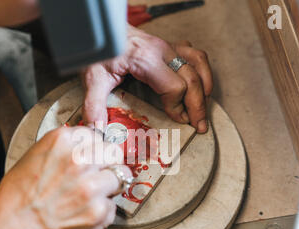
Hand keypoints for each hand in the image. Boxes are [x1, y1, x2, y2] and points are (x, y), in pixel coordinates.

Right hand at [0, 126, 131, 228]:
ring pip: (121, 176)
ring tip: (91, 194)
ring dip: (109, 185)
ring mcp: (91, 186)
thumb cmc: (21, 193)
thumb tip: (92, 141)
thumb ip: (67, 146)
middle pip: (114, 152)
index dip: (94, 148)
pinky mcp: (98, 211)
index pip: (97, 135)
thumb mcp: (38, 153)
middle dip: (108, 163)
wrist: (15, 226)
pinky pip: (113, 205)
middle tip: (96, 175)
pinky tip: (83, 212)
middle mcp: (79, 160)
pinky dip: (102, 210)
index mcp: (63, 140)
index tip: (90, 157)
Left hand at [82, 26, 212, 132]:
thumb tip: (98, 129)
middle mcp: (162, 51)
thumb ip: (94, 104)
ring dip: (205, 87)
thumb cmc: (101, 51)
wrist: (104, 29)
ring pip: (198, 64)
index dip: (177, 107)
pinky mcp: (169, 46)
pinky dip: (202, 71)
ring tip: (204, 108)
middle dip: (198, 105)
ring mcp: (168, 47)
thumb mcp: (93, 78)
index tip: (177, 120)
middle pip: (192, 79)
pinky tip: (202, 85)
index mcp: (146, 59)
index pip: (174, 86)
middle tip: (199, 126)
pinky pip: (194, 55)